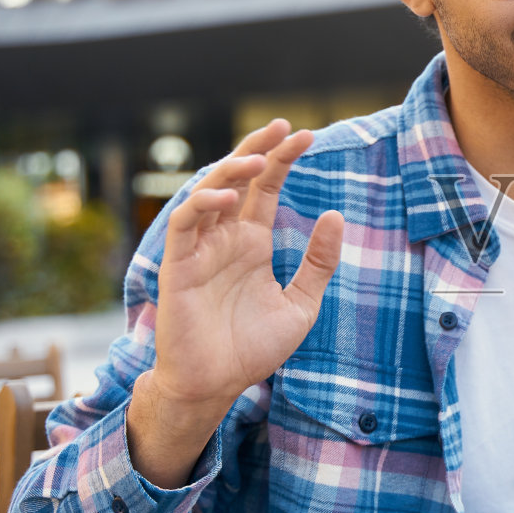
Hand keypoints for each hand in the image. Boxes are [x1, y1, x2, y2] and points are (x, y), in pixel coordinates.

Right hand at [129, 120, 343, 486]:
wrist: (216, 386)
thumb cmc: (252, 349)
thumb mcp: (300, 304)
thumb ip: (318, 263)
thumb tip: (334, 215)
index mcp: (251, 243)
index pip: (265, 189)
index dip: (282, 160)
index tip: (308, 136)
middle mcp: (224, 239)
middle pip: (237, 179)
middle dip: (258, 150)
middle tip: (283, 126)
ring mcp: (199, 250)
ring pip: (208, 193)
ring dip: (230, 170)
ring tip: (260, 158)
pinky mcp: (178, 267)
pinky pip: (185, 226)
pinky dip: (201, 205)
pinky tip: (225, 198)